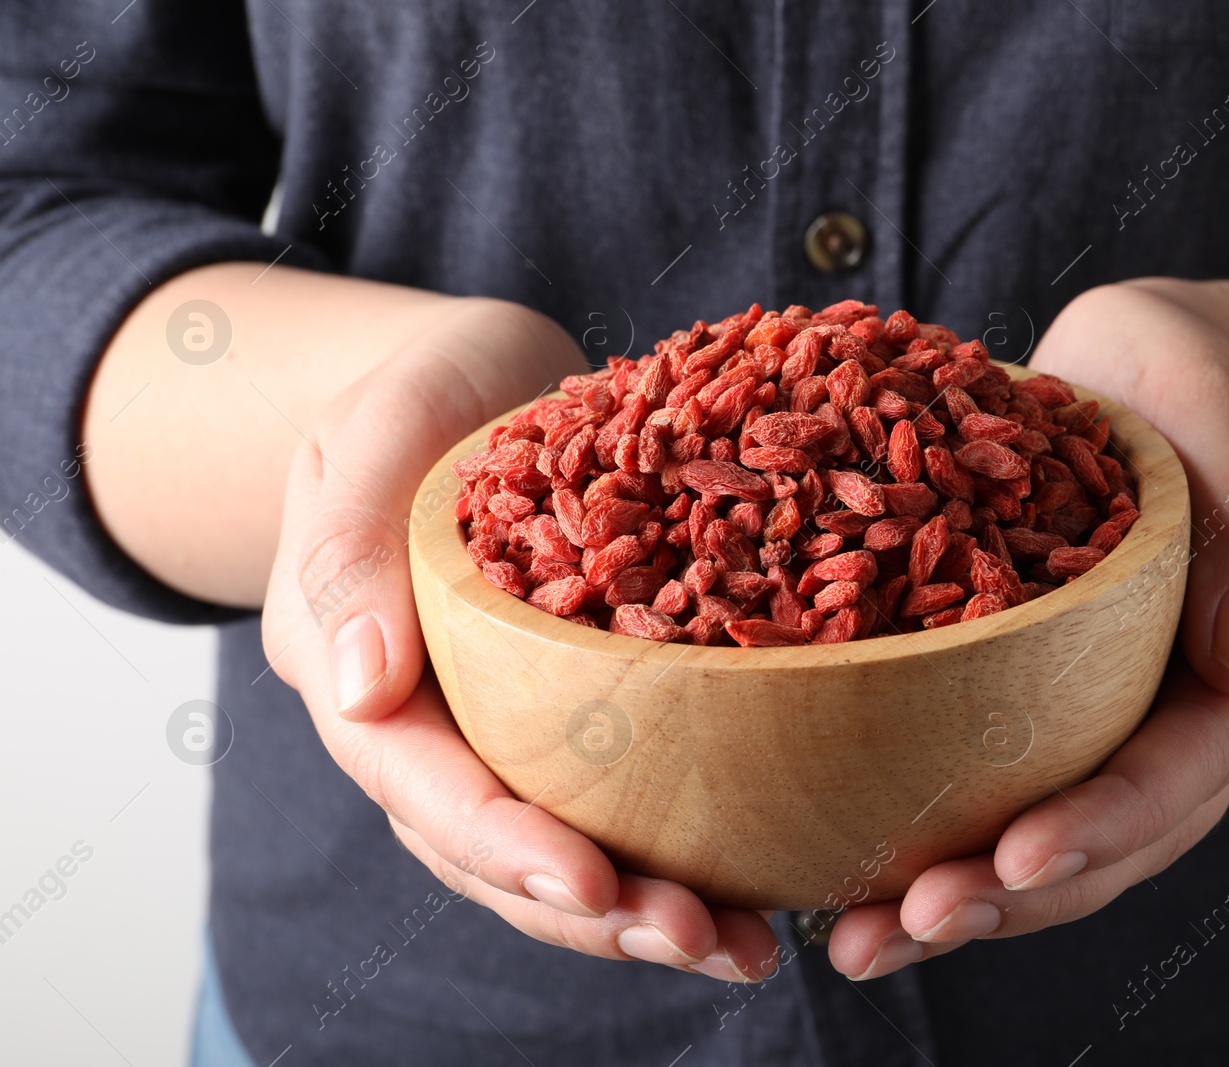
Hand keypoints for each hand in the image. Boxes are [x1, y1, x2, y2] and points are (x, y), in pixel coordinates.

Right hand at [260, 298, 779, 981]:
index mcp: (355, 663)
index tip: (592, 882)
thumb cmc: (416, 386)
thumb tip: (361, 687)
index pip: (417, 778)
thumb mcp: (372, 424)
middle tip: (701, 939)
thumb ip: (348, 543)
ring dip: (643, 907)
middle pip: (490, 846)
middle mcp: (424, 718)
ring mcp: (496, 722)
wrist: (477, 379)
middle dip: (590, 908)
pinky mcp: (570, 710)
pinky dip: (677, 843)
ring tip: (747, 946)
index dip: (498, 840)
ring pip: (556, 840)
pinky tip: (758, 880)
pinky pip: (615, 794)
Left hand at [825, 280, 1228, 979]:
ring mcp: (1129, 712)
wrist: (1155, 366)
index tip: (1013, 856)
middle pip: (1122, 835)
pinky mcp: (1059, 701)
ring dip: (968, 894)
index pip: (1194, 762)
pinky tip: (863, 873)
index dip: (1109, 819)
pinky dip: (945, 833)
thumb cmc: (1200, 370)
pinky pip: (1010, 785)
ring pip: (1061, 834)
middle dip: (1015, 890)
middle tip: (903, 926)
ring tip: (860, 942)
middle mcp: (1199, 707)